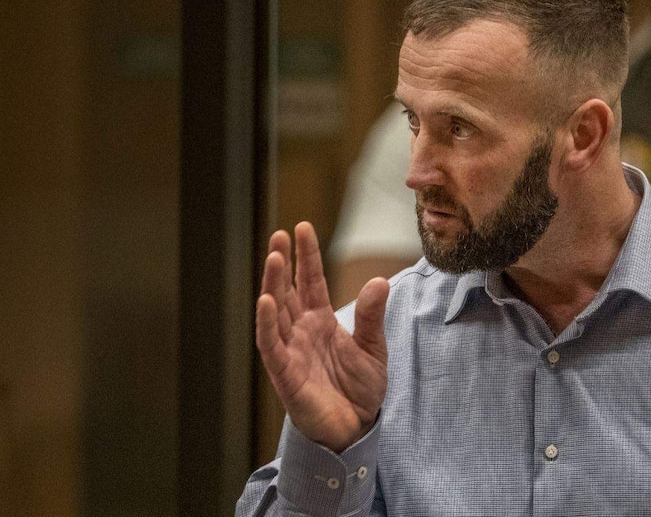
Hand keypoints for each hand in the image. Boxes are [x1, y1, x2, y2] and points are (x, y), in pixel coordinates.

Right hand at [256, 222, 389, 452]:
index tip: (302, 227)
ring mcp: (290, 350)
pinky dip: (266, 323)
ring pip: (276, 312)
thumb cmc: (359, 389)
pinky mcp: (284, 373)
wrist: (356, 429)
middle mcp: (301, 331)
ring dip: (273, 284)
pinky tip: (266, 300)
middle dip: (282, 263)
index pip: (310, 281)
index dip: (306, 256)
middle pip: (287, 291)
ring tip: (274, 257)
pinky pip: (271, 345)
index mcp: (321, 321)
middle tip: (279, 234)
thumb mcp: (373, 347)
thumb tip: (379, 280)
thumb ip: (372, 315)